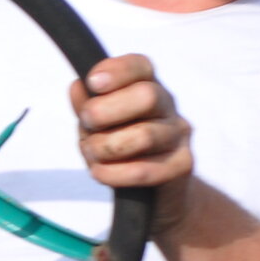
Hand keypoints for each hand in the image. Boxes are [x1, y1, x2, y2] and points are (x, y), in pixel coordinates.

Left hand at [68, 54, 193, 233]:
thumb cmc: (121, 150)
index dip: (117, 71)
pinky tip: (100, 173)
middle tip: (88, 123)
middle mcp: (168, 106)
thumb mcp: (97, 126)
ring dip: (106, 147)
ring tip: (92, 154)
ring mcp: (178, 135)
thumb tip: (78, 87)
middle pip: (147, 96)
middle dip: (107, 110)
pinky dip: (114, 174)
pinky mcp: (181, 165)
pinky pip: (144, 170)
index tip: (93, 83)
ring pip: (144, 135)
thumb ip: (87, 106)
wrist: (154, 194)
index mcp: (147, 86)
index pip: (140, 66)